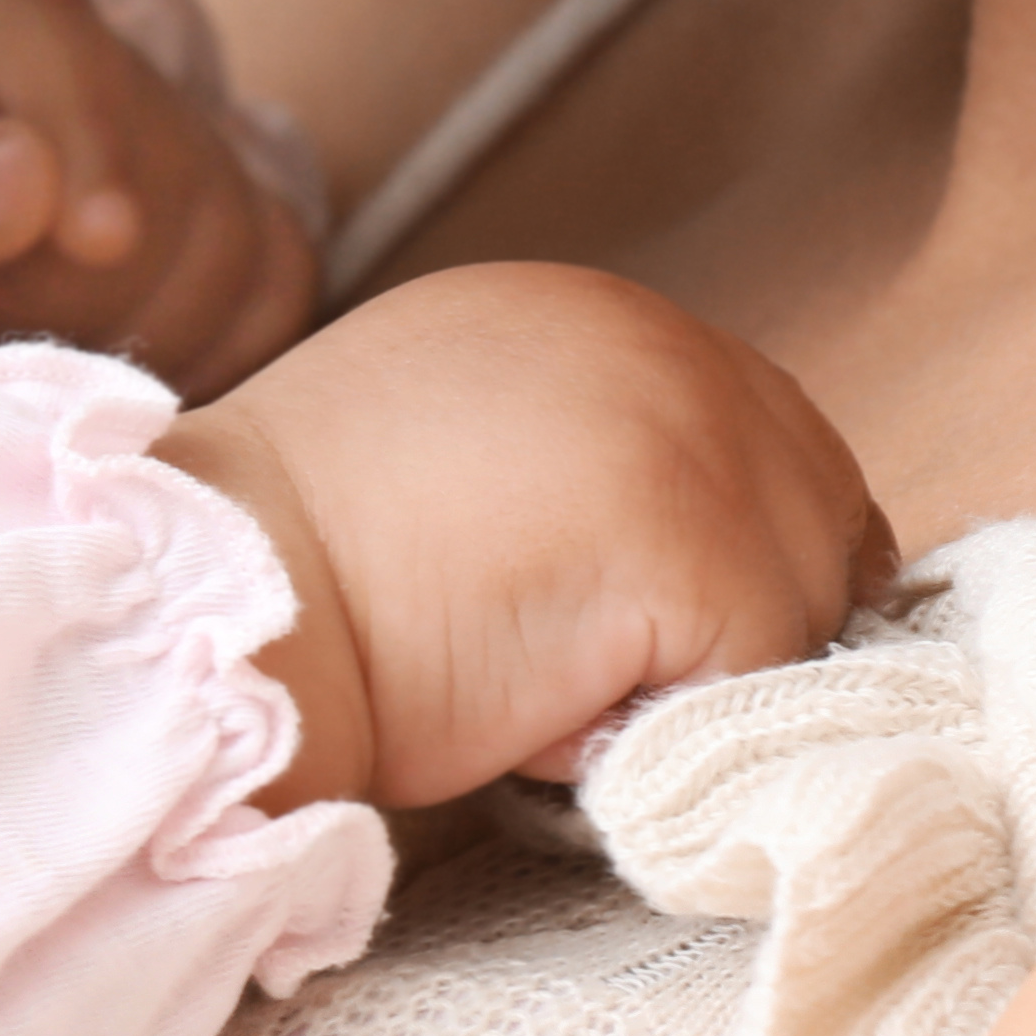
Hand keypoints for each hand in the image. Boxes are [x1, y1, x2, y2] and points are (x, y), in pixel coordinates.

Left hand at [0, 0, 319, 390]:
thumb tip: (24, 185)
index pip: (69, 48)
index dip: (98, 142)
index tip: (99, 238)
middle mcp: (97, 58)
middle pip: (170, 162)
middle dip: (84, 281)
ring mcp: (170, 137)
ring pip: (234, 234)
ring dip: (143, 329)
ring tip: (23, 372)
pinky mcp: (210, 215)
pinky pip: (271, 284)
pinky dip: (218, 349)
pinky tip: (113, 387)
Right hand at [153, 263, 886, 806]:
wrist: (219, 613)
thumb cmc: (297, 575)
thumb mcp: (450, 454)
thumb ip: (577, 458)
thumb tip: (689, 566)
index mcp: (584, 313)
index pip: (761, 440)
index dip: (729, 558)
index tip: (631, 631)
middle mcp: (653, 336)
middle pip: (817, 508)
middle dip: (736, 614)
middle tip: (583, 668)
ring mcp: (688, 424)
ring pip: (802, 599)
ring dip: (698, 670)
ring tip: (552, 680)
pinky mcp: (697, 533)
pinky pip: (764, 674)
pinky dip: (674, 722)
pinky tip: (553, 709)